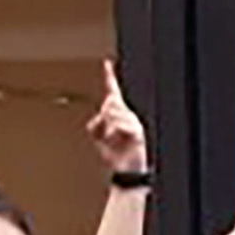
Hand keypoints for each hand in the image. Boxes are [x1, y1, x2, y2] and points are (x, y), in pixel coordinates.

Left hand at [87, 60, 147, 174]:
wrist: (126, 171)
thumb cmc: (115, 154)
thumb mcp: (100, 137)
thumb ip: (96, 124)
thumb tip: (101, 115)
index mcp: (119, 114)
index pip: (113, 93)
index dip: (110, 77)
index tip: (107, 64)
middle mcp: (128, 115)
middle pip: (109, 103)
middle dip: (104, 118)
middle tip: (108, 135)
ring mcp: (133, 123)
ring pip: (112, 114)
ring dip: (108, 129)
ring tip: (114, 142)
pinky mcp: (137, 132)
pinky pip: (119, 126)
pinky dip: (115, 135)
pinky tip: (119, 141)